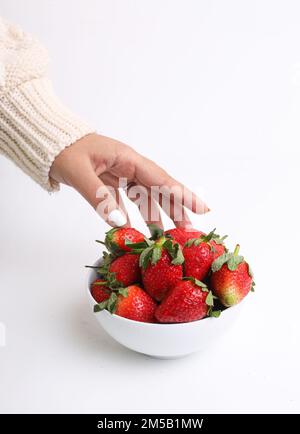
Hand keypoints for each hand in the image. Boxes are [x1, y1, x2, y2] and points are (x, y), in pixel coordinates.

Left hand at [49, 133, 208, 227]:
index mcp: (127, 158)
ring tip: (167, 236)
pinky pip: (130, 200)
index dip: (183, 195)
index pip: (161, 179)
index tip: (203, 208)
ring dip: (157, 216)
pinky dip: (136, 215)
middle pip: (159, 190)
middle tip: (188, 232)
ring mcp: (121, 174)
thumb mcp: (79, 173)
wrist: (47, 141)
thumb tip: (122, 224)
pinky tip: (141, 229)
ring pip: (146, 197)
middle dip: (175, 210)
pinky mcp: (112, 182)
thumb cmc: (62, 149)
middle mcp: (129, 165)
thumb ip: (100, 198)